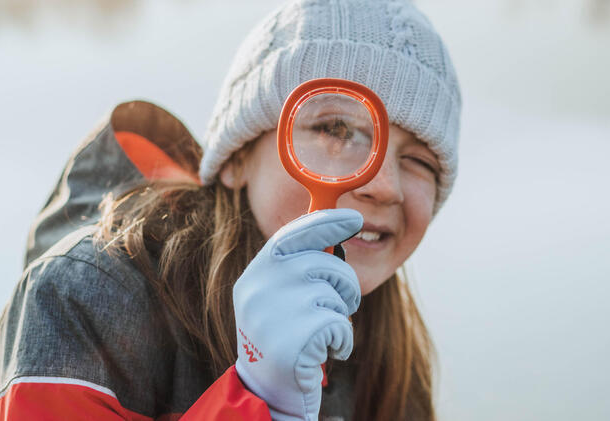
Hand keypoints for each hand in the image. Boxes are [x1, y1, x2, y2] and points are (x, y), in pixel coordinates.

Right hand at [233, 209, 362, 420]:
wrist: (267, 391)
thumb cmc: (282, 337)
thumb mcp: (278, 296)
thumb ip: (297, 265)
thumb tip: (333, 226)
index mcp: (255, 275)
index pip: (292, 235)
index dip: (326, 222)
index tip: (354, 219)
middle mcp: (261, 289)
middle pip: (324, 263)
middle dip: (343, 283)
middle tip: (341, 303)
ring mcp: (277, 313)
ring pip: (336, 294)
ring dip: (340, 315)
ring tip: (321, 333)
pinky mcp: (298, 340)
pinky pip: (341, 325)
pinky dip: (342, 341)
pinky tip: (323, 352)